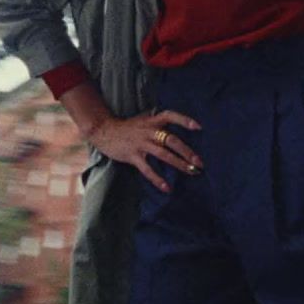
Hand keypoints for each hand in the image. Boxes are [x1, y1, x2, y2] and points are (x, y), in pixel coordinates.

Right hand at [85, 110, 203, 192]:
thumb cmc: (127, 127)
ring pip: (163, 154)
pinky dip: (158, 179)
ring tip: (190, 172)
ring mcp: (141, 143)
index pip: (170, 116)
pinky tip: (166, 188)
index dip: (184, 120)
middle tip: (199, 162)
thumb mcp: (144, 121)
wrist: (104, 130)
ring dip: (179, 164)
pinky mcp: (133, 155)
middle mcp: (149, 131)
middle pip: (171, 140)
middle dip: (187, 152)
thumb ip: (158, 125)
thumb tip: (176, 135)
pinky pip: (147, 169)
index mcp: (152, 121)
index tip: (198, 127)